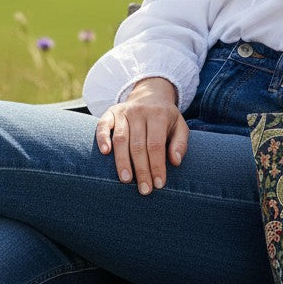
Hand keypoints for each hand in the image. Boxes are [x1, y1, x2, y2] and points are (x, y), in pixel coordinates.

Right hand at [95, 77, 188, 194]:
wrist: (151, 94)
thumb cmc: (166, 117)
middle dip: (141, 170)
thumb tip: (176, 162)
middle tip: (144, 190)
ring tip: (126, 180)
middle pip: (138, 145)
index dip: (157, 165)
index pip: (156, 145)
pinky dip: (102, 138)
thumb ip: (180, 143)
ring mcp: (124, 111)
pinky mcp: (111, 112)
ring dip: (122, 161)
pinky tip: (105, 153)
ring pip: (121, 139)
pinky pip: (103, 125)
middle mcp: (140, 112)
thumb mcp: (180, 126)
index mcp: (159, 115)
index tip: (159, 184)